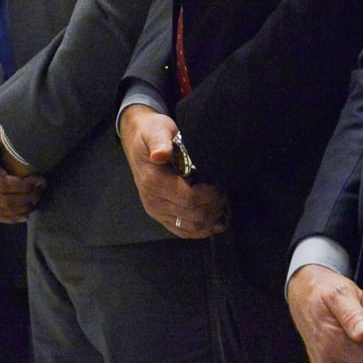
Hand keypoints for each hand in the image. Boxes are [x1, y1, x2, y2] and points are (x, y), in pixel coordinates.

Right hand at [119, 104, 228, 237]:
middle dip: (215, 206)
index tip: (221, 184)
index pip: (189, 198)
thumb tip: (160, 155)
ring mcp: (156, 212)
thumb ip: (160, 142)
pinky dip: (203, 229)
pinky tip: (215, 219)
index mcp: (153, 182)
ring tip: (224, 205)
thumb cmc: (152, 134)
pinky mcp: (161, 217)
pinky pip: (184, 232)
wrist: (137, 142)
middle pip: (193, 215)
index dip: (210, 195)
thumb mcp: (156, 131)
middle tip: (225, 192)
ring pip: (192, 228)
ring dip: (212, 219)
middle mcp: (153, 201)